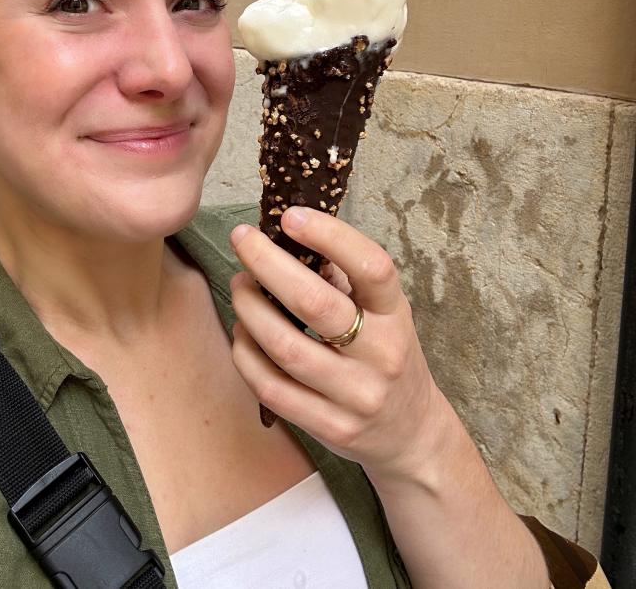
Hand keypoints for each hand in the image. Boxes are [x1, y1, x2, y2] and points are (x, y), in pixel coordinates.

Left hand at [229, 206, 450, 484]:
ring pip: (285, 348)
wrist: (411, 434)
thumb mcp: (383, 314)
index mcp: (396, 315)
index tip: (290, 216)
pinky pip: (272, 388)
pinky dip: (246, 355)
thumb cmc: (385, 355)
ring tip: (240, 286)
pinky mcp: (330, 428)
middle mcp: (381, 355)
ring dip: (250, 309)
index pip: (371, 267)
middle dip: (268, 264)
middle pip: (315, 304)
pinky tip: (242, 333)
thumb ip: (344, 279)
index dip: (330, 236)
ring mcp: (356, 396)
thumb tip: (289, 236)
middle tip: (242, 239)